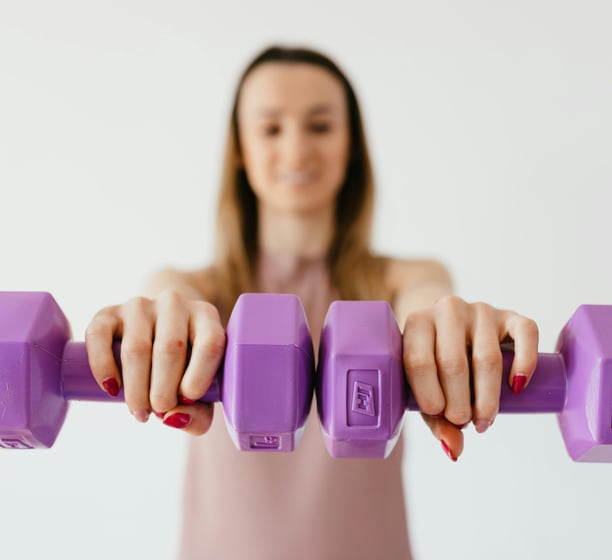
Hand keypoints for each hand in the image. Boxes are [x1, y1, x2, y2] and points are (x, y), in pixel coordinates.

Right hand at [85, 289, 225, 434]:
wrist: (157, 330)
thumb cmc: (186, 367)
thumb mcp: (201, 389)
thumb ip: (198, 413)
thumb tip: (172, 418)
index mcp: (206, 317)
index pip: (209, 343)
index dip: (199, 376)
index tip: (187, 399)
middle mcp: (174, 304)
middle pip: (170, 348)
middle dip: (163, 390)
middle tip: (159, 412)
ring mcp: (140, 305)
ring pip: (136, 348)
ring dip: (136, 388)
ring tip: (140, 412)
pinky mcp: (109, 312)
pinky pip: (99, 336)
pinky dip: (103, 367)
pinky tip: (112, 389)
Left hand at [402, 295, 538, 460]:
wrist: (448, 320)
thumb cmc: (433, 358)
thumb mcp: (425, 383)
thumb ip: (435, 417)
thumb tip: (454, 451)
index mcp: (417, 323)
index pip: (418, 361)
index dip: (428, 395)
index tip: (439, 416)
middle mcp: (447, 310)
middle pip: (453, 363)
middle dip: (459, 402)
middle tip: (463, 422)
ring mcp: (480, 311)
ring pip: (487, 356)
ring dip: (488, 397)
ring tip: (484, 420)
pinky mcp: (510, 316)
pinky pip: (525, 333)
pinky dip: (524, 363)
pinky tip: (517, 387)